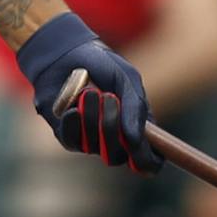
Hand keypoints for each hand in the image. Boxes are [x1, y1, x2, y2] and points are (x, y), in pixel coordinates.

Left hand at [16, 12, 155, 173]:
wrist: (68, 55)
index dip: (148, 160)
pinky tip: (73, 107)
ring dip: (92, 118)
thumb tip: (136, 140)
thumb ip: (136, 107)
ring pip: (93, 147)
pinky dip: (74, 123)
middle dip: (112, 127)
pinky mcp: (68, 136)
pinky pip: (73, 140)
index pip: (149, 161)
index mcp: (137, 129)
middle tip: (109, 97)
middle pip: (117, 156)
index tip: (140, 146)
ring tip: (89, 91)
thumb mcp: (127, 79)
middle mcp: (115, 141)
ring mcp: (90, 141)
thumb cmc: (103, 67)